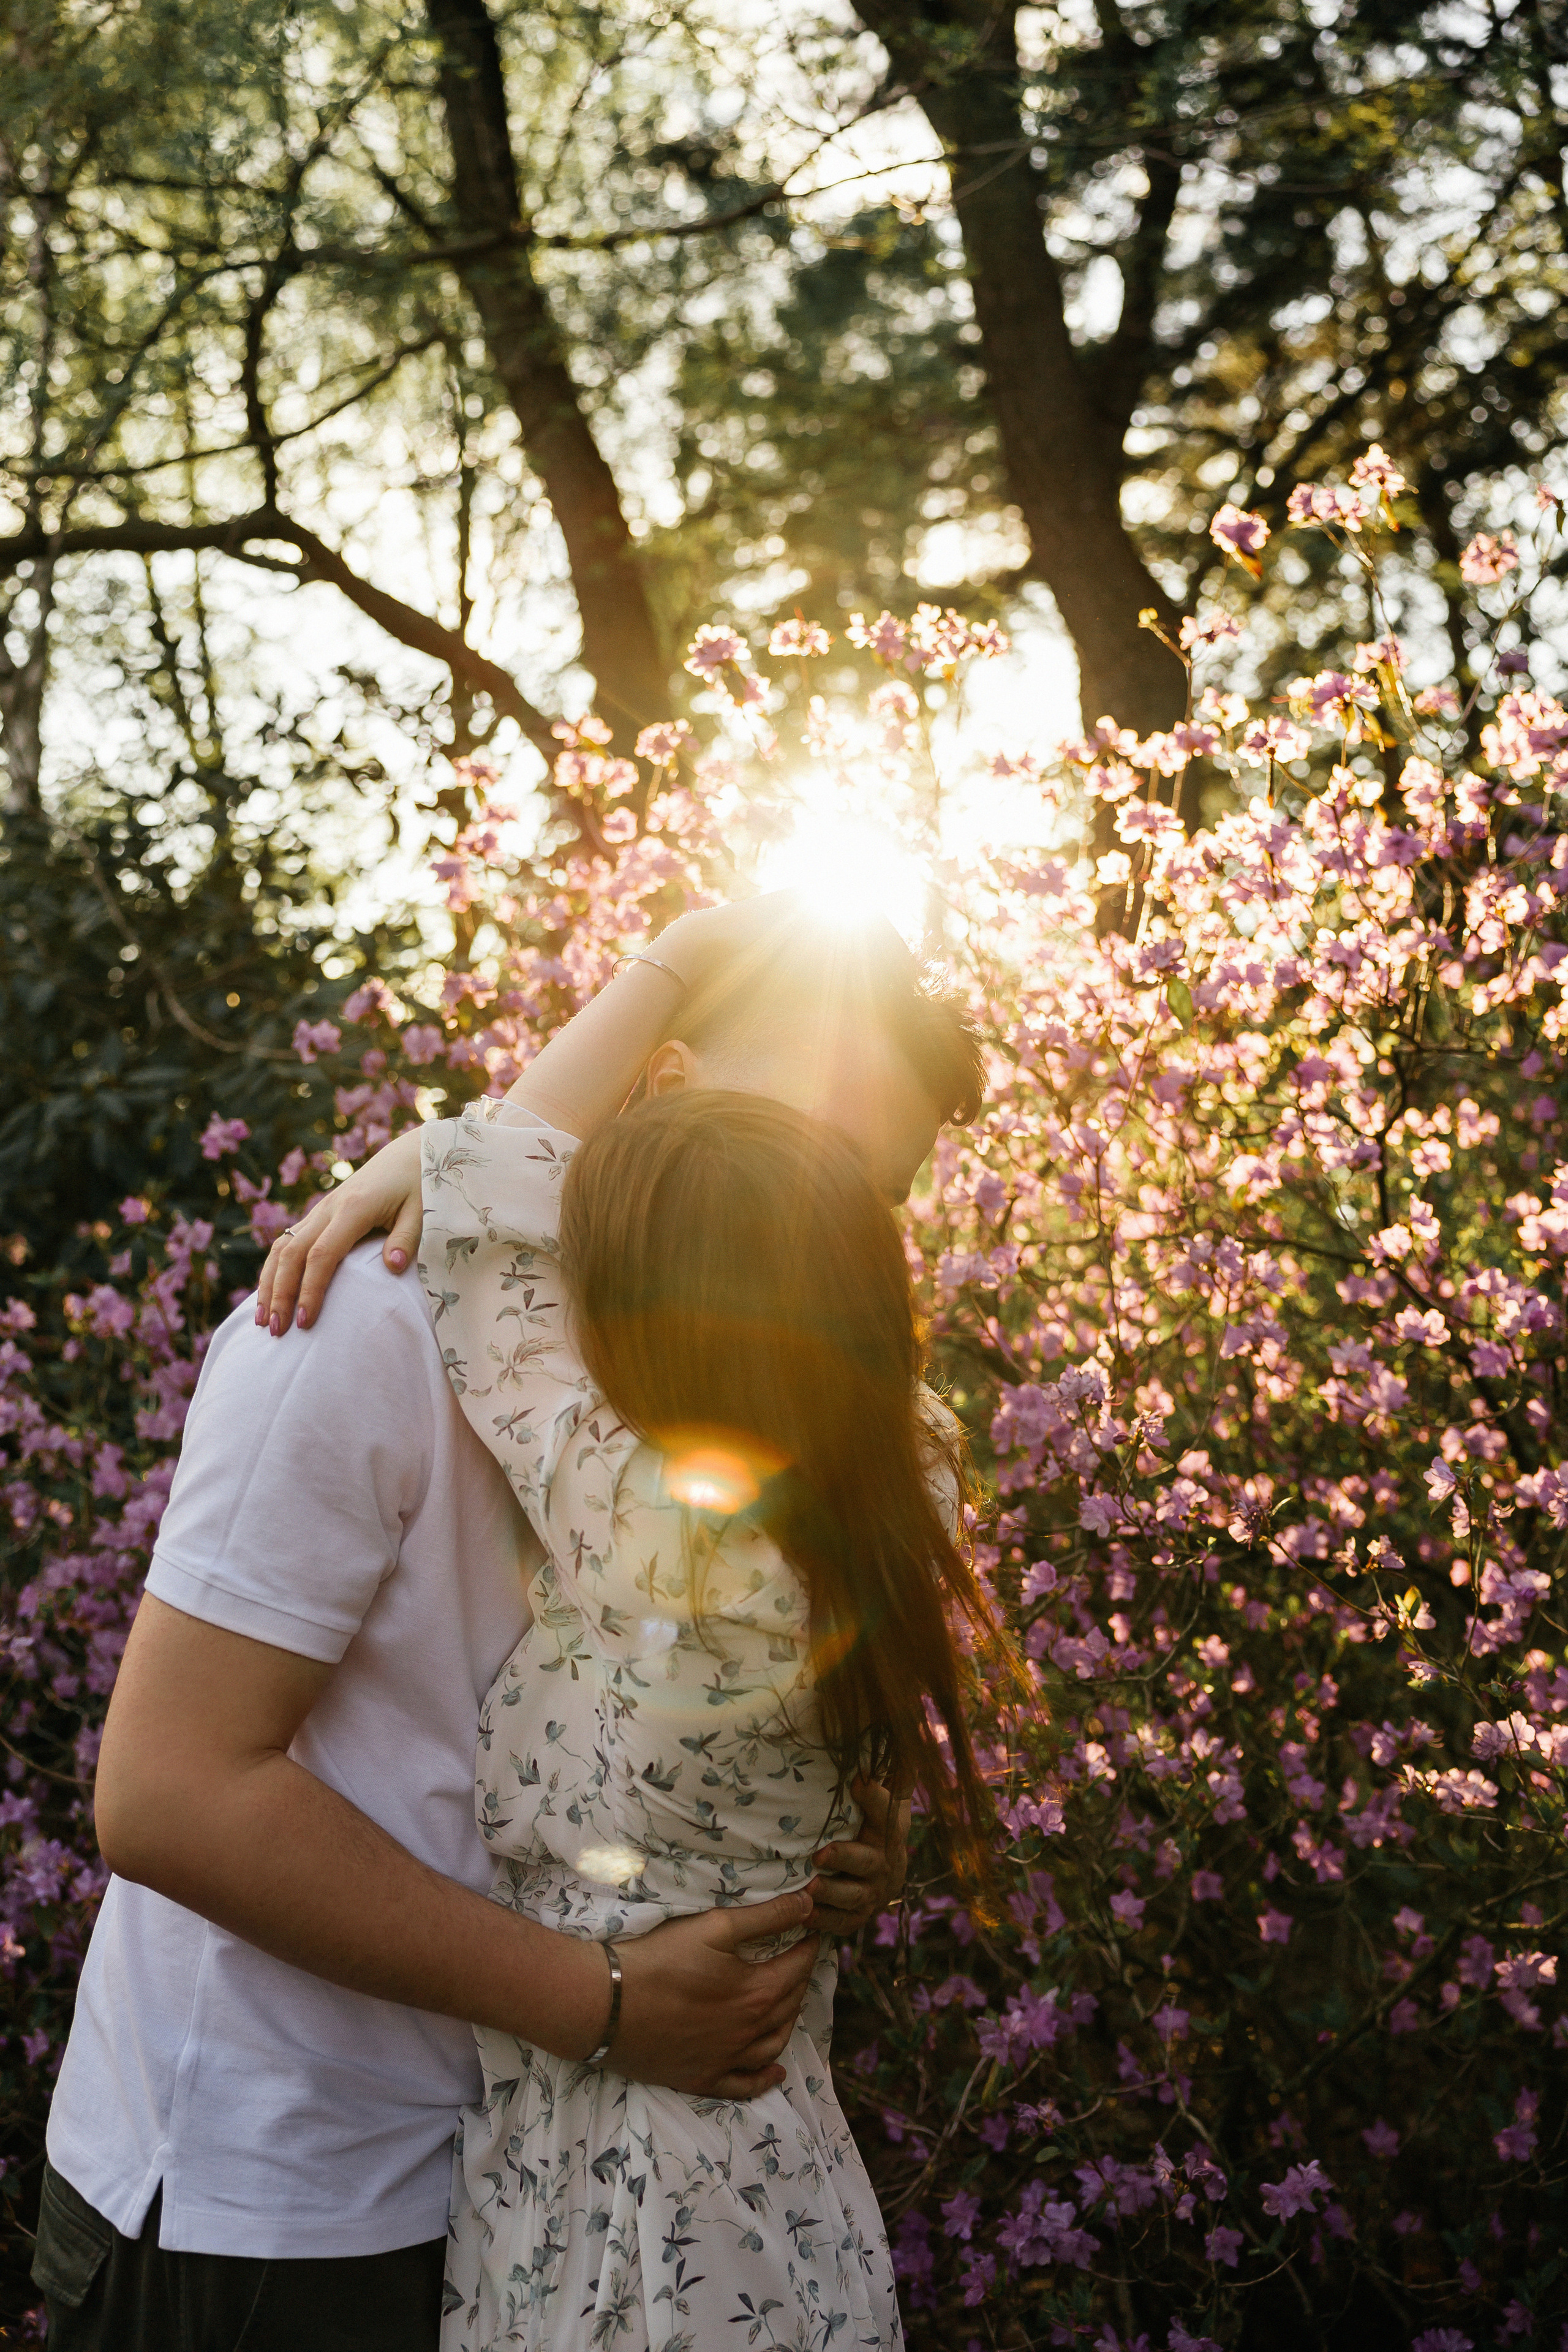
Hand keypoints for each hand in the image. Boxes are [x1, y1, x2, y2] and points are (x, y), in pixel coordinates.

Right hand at [255, 1126, 424, 1333]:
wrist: (409, 1155)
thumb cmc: (419, 1185)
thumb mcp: (422, 1209)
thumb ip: (407, 1238)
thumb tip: (393, 1267)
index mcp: (354, 1208)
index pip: (322, 1255)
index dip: (310, 1290)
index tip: (305, 1322)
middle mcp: (329, 1209)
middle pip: (292, 1254)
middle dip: (280, 1294)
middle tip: (276, 1332)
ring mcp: (321, 1211)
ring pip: (282, 1247)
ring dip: (269, 1284)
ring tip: (263, 1320)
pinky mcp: (319, 1215)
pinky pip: (288, 1242)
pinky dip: (274, 1270)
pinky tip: (270, 1294)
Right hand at [606, 1890, 820, 2098]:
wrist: (607, 2006)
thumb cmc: (659, 1959)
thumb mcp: (714, 1926)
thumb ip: (765, 1917)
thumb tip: (807, 1904)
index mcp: (757, 1993)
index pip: (797, 1968)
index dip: (808, 1948)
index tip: (813, 1934)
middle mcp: (749, 2032)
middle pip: (788, 2005)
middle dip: (799, 1979)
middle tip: (799, 1961)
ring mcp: (726, 2060)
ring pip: (773, 2045)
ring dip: (787, 2022)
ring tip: (790, 2004)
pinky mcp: (702, 2079)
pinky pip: (744, 2085)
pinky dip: (764, 2080)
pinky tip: (776, 2074)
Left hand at [807, 1777, 909, 1936]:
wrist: (885, 1875)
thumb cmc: (873, 1825)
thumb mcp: (881, 1798)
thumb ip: (877, 1773)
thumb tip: (886, 1724)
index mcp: (890, 1829)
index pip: (887, 1810)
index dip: (874, 1797)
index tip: (857, 1779)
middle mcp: (884, 1862)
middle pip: (868, 1861)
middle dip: (845, 1857)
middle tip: (821, 1854)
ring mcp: (871, 1893)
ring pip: (854, 1896)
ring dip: (832, 1892)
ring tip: (810, 1887)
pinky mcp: (856, 1916)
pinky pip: (841, 1923)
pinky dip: (824, 1921)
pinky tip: (804, 1914)